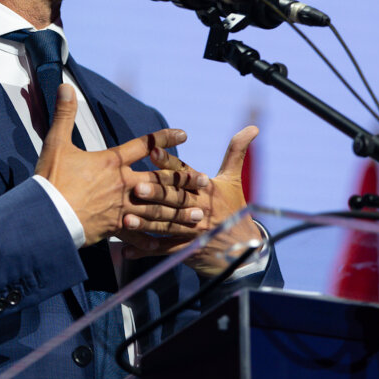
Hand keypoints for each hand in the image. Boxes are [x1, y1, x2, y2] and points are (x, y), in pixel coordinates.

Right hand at [36, 84, 198, 244]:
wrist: (48, 216)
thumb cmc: (52, 180)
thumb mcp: (57, 143)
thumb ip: (64, 115)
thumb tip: (65, 86)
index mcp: (112, 162)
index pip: (143, 145)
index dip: (163, 138)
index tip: (182, 133)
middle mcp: (123, 184)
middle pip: (160, 180)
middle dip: (183, 180)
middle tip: (203, 181)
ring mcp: (122, 208)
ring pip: (157, 210)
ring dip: (178, 212)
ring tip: (198, 215)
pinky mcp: (114, 227)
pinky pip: (137, 234)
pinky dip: (150, 239)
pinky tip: (164, 244)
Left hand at [118, 126, 263, 275]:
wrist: (245, 251)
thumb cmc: (234, 209)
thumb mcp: (234, 180)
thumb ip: (237, 152)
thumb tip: (253, 127)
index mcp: (207, 190)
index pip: (185, 173)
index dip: (170, 162)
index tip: (153, 151)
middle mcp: (199, 209)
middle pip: (175, 200)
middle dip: (157, 194)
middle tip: (137, 187)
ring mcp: (193, 232)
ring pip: (167, 226)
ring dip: (146, 223)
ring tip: (126, 219)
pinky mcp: (186, 250)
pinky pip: (163, 250)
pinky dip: (144, 251)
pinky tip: (125, 251)